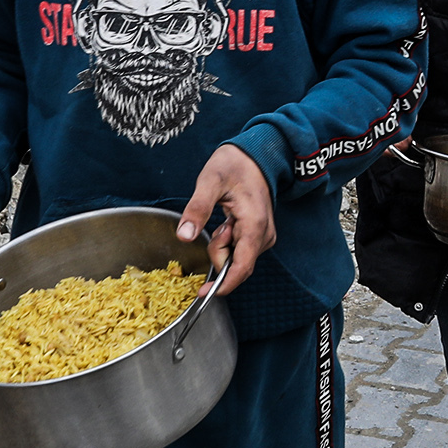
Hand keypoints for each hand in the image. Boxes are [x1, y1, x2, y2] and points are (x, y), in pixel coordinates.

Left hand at [179, 144, 274, 296]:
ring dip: (222, 245)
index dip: (223, 284)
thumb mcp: (210, 181)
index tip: (203, 292)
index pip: (242, 267)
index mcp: (254, 225)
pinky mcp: (259, 236)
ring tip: (224, 218)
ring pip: (236, 257)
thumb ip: (197, 209)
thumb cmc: (234, 165)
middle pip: (236, 263)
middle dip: (218, 251)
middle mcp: (264, 236)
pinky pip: (239, 250)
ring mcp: (263, 237)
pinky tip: (228, 222)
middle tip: (217, 225)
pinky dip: (227, 241)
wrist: (255, 156)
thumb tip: (184, 236)